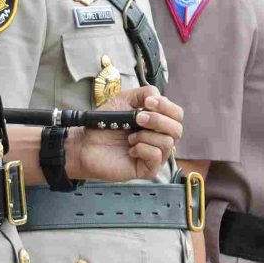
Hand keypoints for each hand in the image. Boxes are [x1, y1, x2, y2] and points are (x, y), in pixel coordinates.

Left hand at [67, 86, 183, 182]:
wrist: (86, 142)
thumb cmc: (104, 123)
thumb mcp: (124, 99)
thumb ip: (144, 93)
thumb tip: (158, 98)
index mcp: (157, 122)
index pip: (177, 114)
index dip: (166, 107)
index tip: (147, 103)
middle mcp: (159, 138)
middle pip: (177, 129)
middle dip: (158, 120)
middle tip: (138, 119)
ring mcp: (155, 155)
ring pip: (168, 143)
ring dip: (146, 135)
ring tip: (129, 137)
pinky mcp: (147, 169)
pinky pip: (156, 157)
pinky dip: (142, 149)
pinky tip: (130, 149)